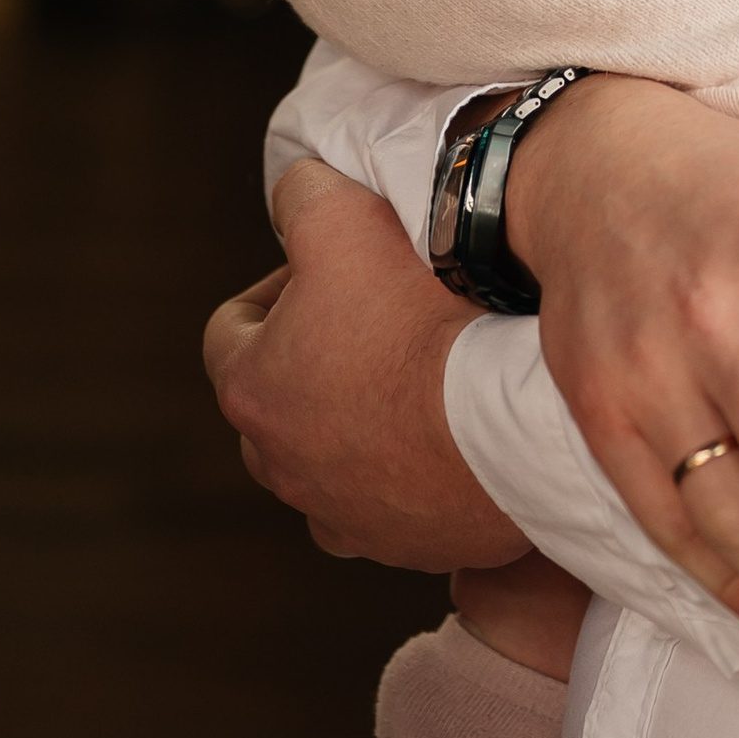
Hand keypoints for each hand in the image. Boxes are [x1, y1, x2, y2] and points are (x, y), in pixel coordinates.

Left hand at [204, 162, 528, 571]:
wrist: (507, 422)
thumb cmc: (418, 319)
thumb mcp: (342, 215)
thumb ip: (303, 192)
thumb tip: (297, 193)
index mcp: (250, 390)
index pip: (231, 327)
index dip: (279, 283)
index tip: (332, 266)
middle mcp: (280, 466)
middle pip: (279, 397)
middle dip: (317, 355)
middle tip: (381, 314)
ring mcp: (341, 514)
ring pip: (329, 458)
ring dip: (358, 419)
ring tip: (423, 375)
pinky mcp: (403, 545)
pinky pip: (392, 503)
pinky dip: (409, 471)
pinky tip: (452, 432)